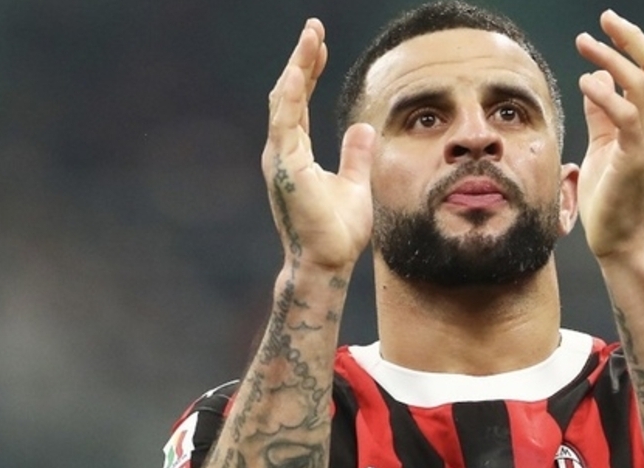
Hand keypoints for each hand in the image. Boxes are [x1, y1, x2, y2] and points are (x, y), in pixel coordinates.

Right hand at [263, 19, 374, 272]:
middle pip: (289, 95)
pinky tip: (297, 71)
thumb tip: (363, 128)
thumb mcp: (355, 184)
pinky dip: (290, 96)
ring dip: (296, 68)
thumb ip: (355, 155)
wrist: (326, 262)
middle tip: (314, 29)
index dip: (309, 72)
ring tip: (310, 37)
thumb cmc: (337, 232)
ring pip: (284, 101)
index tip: (320, 45)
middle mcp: (283, 152)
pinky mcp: (285, 168)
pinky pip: (285, 123)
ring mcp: (280, 159)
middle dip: (301, 60)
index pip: (300, 103)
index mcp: (297, 154)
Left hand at [574, 11, 643, 259]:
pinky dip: (607, 94)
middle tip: (604, 19)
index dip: (634, 43)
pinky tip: (585, 84)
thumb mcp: (602, 148)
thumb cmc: (610, 200)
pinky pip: (627, 116)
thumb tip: (596, 80)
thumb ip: (601, 115)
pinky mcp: (635, 159)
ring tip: (585, 45)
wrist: (621, 243)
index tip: (607, 24)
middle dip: (632, 38)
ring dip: (613, 59)